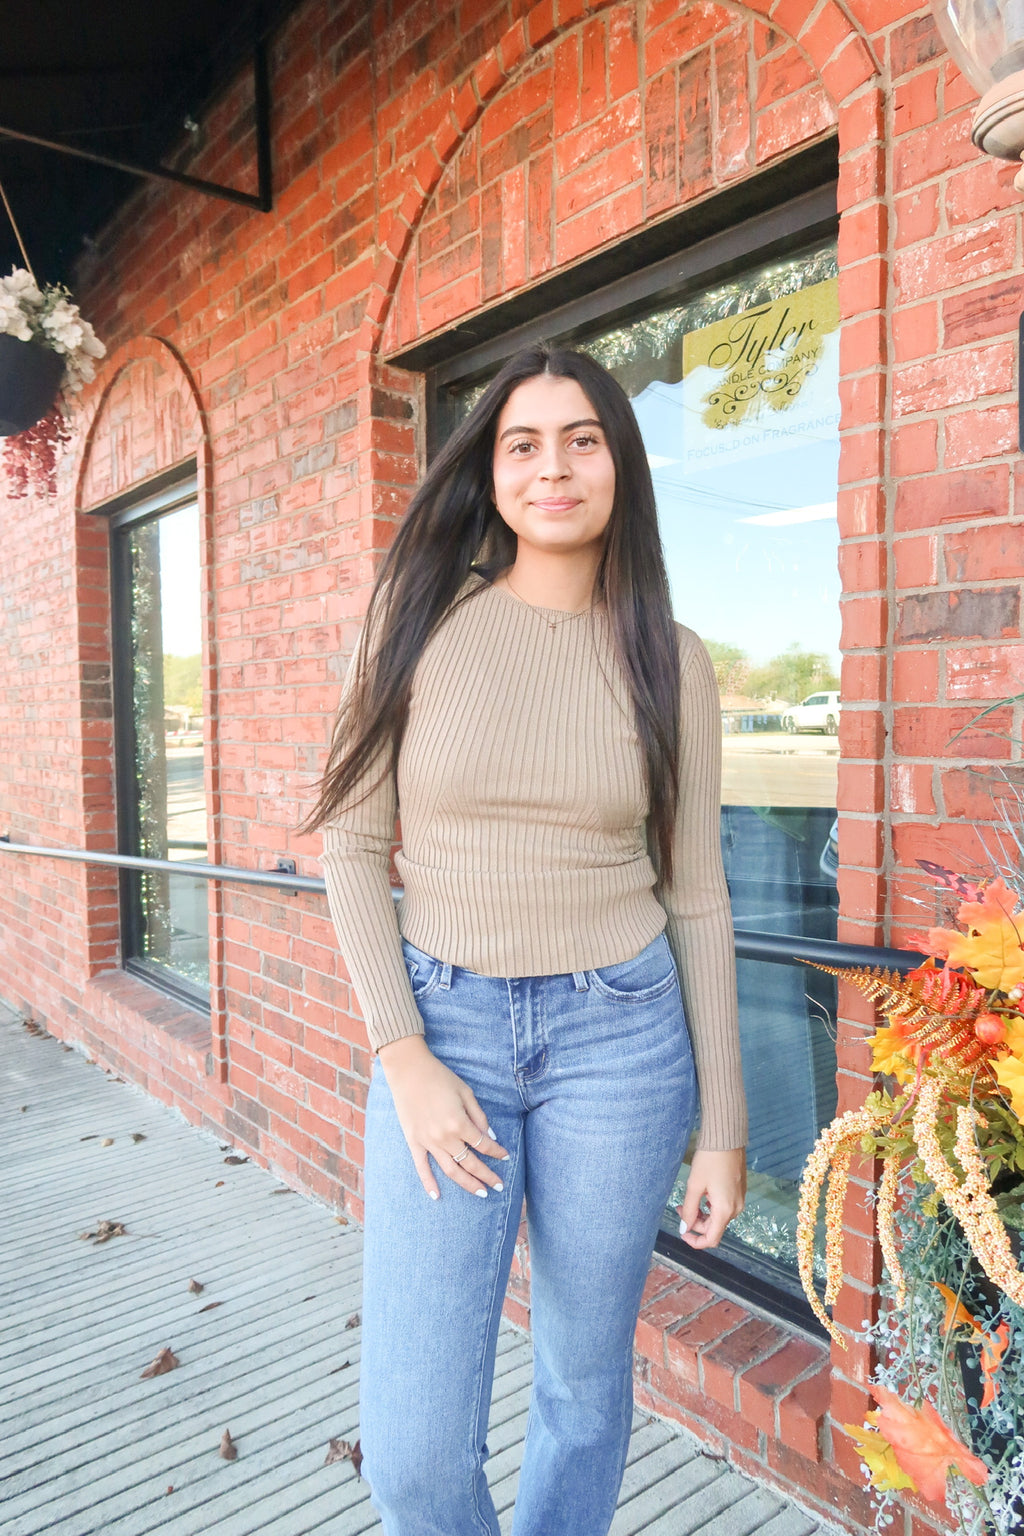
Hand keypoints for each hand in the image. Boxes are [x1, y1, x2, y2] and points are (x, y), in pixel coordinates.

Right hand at [377, 1034, 508, 1199]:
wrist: (408, 1070)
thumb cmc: (440, 1077)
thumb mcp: (466, 1092)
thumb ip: (479, 1116)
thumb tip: (491, 1136)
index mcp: (460, 1123)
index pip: (484, 1145)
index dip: (497, 1152)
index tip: (506, 1157)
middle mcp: (445, 1137)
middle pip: (470, 1163)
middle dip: (487, 1176)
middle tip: (499, 1186)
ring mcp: (428, 1142)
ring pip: (451, 1170)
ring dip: (467, 1184)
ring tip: (481, 1193)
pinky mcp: (413, 1142)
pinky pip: (421, 1168)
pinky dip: (428, 1184)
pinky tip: (437, 1197)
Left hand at [676, 1147, 745, 1248]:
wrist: (726, 1139)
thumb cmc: (710, 1160)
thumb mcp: (694, 1185)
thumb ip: (689, 1210)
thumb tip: (685, 1227)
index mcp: (725, 1210)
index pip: (712, 1239)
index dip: (695, 1241)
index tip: (683, 1234)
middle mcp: (736, 1208)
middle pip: (714, 1228)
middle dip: (695, 1222)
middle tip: (679, 1207)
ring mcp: (739, 1200)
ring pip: (718, 1217)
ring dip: (702, 1213)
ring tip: (687, 1200)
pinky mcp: (739, 1191)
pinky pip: (724, 1207)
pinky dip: (711, 1206)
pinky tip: (701, 1193)